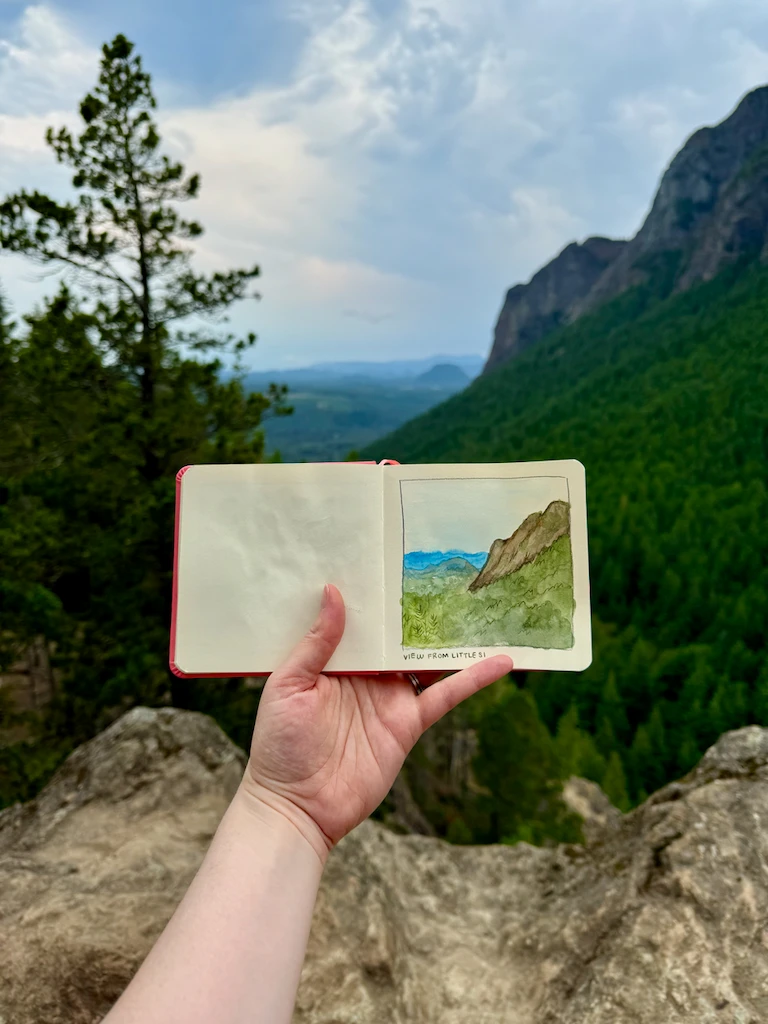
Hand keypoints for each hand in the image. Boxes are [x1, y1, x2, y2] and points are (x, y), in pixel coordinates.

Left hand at [241, 584, 512, 860]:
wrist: (296, 807)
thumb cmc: (278, 745)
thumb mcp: (288, 685)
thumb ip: (316, 643)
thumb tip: (333, 592)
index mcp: (334, 660)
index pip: (359, 619)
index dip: (375, 593)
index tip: (392, 558)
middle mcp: (365, 674)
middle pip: (397, 634)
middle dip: (418, 607)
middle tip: (446, 568)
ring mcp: (389, 697)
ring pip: (425, 659)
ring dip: (450, 636)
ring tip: (482, 602)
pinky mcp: (408, 723)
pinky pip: (445, 696)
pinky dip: (472, 678)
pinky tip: (501, 660)